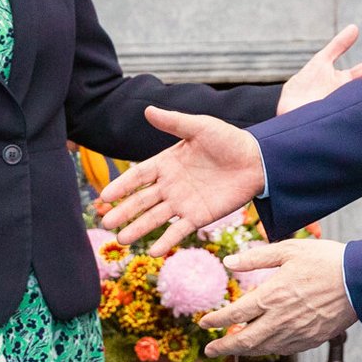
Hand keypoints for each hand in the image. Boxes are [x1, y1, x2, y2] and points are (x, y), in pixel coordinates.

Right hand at [96, 109, 265, 251]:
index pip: (138, 176)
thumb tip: (147, 109)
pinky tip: (154, 251)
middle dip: (123, 211)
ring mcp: (184, 202)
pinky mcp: (200, 216)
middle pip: (142, 200)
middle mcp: (171, 185)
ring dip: (138, 228)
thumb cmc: (228, 140)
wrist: (257, 160)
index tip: (104, 196)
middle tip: (105, 222)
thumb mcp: (199, 127)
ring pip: (155, 218)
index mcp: (167, 163)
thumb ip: (174, 122)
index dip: (121, 186)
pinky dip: (166, 240)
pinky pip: (179, 230)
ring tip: (122, 240)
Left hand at [200, 238, 356, 356]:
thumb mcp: (287, 249)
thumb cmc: (325, 260)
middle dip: (224, 347)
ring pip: (264, 348)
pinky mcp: (312, 339)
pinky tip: (263, 345)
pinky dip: (268, 349)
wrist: (360, 280)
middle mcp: (281, 319)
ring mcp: (297, 333)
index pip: (235, 314)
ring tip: (232, 348)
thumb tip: (229, 262)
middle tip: (209, 350)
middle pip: (245, 340)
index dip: (216, 320)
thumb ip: (256, 258)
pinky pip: (284, 350)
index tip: (203, 323)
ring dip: (244, 350)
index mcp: (272, 296)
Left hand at [278, 24, 361, 114]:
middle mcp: (347, 94)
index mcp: (344, 81)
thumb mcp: (322, 60)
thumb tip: (355, 27)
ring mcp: (344, 108)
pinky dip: (359, 112)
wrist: (289, 108)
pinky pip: (351, 117)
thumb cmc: (305, 84)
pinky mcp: (337, 121)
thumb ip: (338, 45)